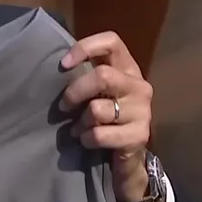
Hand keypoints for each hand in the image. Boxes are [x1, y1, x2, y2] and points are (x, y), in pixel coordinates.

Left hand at [58, 32, 161, 201]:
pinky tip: (86, 141)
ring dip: (80, 122)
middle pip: (103, 76)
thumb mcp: (98, 95)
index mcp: (128, 69)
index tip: (63, 65)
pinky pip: (100, 134)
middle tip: (63, 107)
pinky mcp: (139, 135)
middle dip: (75, 92)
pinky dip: (86, 139)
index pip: (112, 42)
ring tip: (78, 129)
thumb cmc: (106, 121)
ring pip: (98, 109)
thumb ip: (86, 78)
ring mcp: (142, 111)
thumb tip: (58, 68)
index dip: (85, 47)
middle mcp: (139, 86)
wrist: (128, 159)